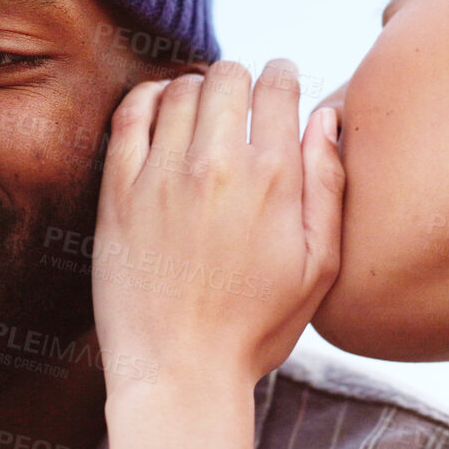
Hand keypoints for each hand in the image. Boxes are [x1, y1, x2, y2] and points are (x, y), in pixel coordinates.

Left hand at [93, 59, 343, 394]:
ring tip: (202, 113)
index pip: (279, 85)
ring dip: (196, 89)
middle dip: (241, 80)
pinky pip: (130, 114)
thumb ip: (329, 185)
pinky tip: (160, 110)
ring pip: (181, 88)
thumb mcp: (318, 266)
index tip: (279, 90)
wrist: (178, 373)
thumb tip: (326, 118)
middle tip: (241, 105)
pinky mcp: (119, 190)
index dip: (283, 78)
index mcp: (273, 178)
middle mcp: (216, 164)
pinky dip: (148, 97)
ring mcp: (162, 174)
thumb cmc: (255, 329)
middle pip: (229, 75)